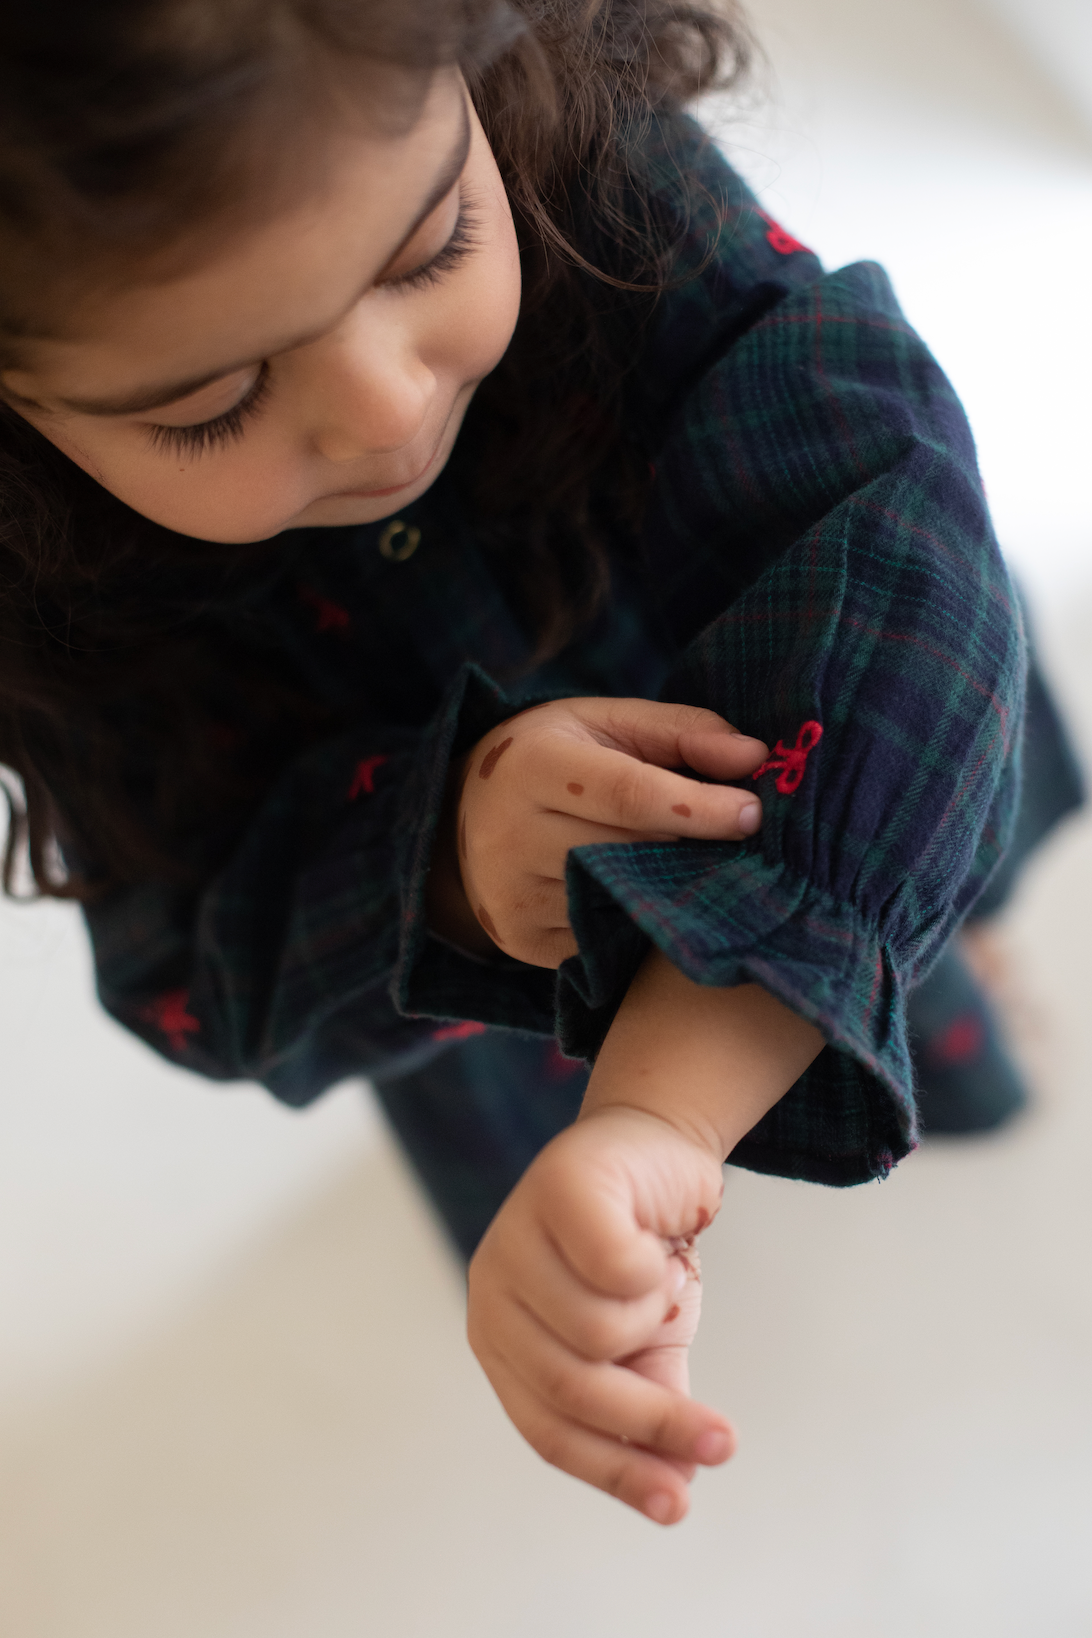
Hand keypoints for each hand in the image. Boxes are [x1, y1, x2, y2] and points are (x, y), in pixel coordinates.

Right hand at [440, 697, 766, 965]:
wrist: (463, 814)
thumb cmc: (554, 756)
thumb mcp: (607, 722)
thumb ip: (683, 732)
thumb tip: (755, 757)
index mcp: (531, 766)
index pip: (628, 795)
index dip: (698, 807)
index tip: (753, 814)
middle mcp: (510, 837)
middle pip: (629, 853)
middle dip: (693, 850)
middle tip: (740, 845)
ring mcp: (515, 898)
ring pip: (620, 902)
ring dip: (671, 889)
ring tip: (696, 868)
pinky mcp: (524, 941)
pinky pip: (604, 936)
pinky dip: (640, 919)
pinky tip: (655, 899)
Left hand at [467, 1106, 731, 1525]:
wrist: (658, 1148)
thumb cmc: (642, 1250)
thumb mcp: (648, 1341)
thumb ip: (650, 1404)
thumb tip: (678, 1487)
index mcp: (504, 1340)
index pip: (549, 1430)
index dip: (617, 1474)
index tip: (681, 1506)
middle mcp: (493, 1292)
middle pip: (574, 1388)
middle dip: (655, 1420)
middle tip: (723, 1438)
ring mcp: (514, 1236)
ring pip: (599, 1329)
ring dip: (654, 1313)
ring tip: (660, 1276)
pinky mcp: (555, 1188)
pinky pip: (615, 1264)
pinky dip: (652, 1265)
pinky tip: (657, 1238)